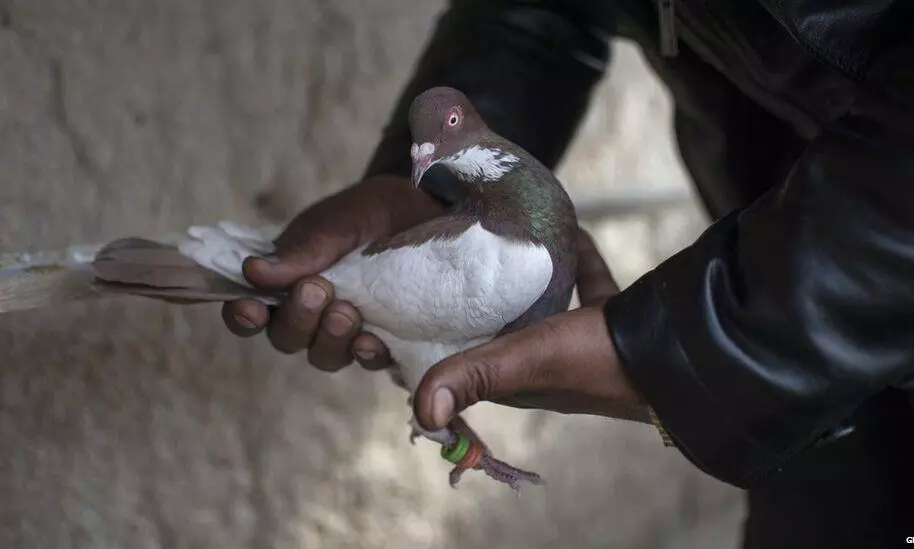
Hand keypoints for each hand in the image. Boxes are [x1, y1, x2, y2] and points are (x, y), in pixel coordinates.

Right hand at [222, 175, 444, 370]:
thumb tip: (251, 272)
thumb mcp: (339, 222)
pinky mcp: (384, 340)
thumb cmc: (374, 213)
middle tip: (315, 290)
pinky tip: (372, 341)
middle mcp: (311, 313)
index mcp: (287, 281)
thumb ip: (303, 249)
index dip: (243, 316)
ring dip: (329, 339)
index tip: (250, 307)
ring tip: (346, 314)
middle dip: (297, 319)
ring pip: (323, 355)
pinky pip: (368, 361)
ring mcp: (346, 331)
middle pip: (286, 337)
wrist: (429, 210)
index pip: (250, 310)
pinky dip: (366, 354)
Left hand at [411, 229, 650, 431]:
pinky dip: (577, 259)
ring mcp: (583, 343)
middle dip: (478, 303)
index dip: (441, 340)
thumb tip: (420, 413)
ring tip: (504, 243)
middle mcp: (547, 365)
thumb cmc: (597, 361)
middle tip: (455, 260)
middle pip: (502, 330)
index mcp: (520, 381)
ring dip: (525, 282)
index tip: (417, 304)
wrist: (682, 352)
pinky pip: (586, 283)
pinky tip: (569, 229)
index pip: (467, 362)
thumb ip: (473, 376)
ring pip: (542, 306)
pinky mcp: (614, 319)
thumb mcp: (525, 361)